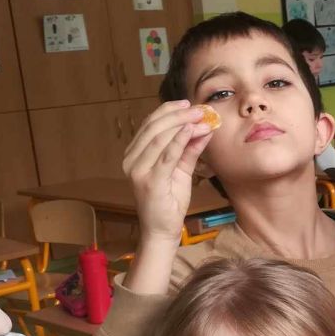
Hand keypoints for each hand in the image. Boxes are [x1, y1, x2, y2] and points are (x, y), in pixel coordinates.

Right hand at [122, 100, 212, 243]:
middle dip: (178, 114)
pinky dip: (180, 140)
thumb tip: (203, 127)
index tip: (188, 104)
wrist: (162, 230)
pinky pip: (166, 155)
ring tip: (201, 118)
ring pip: (159, 137)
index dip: (169, 110)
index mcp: (134, 154)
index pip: (150, 124)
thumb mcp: (181, 170)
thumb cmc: (169, 202)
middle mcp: (131, 160)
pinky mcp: (150, 181)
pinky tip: (192, 130)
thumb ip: (189, 150)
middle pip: (153, 127)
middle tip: (199, 109)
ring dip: (182, 124)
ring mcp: (138, 170)